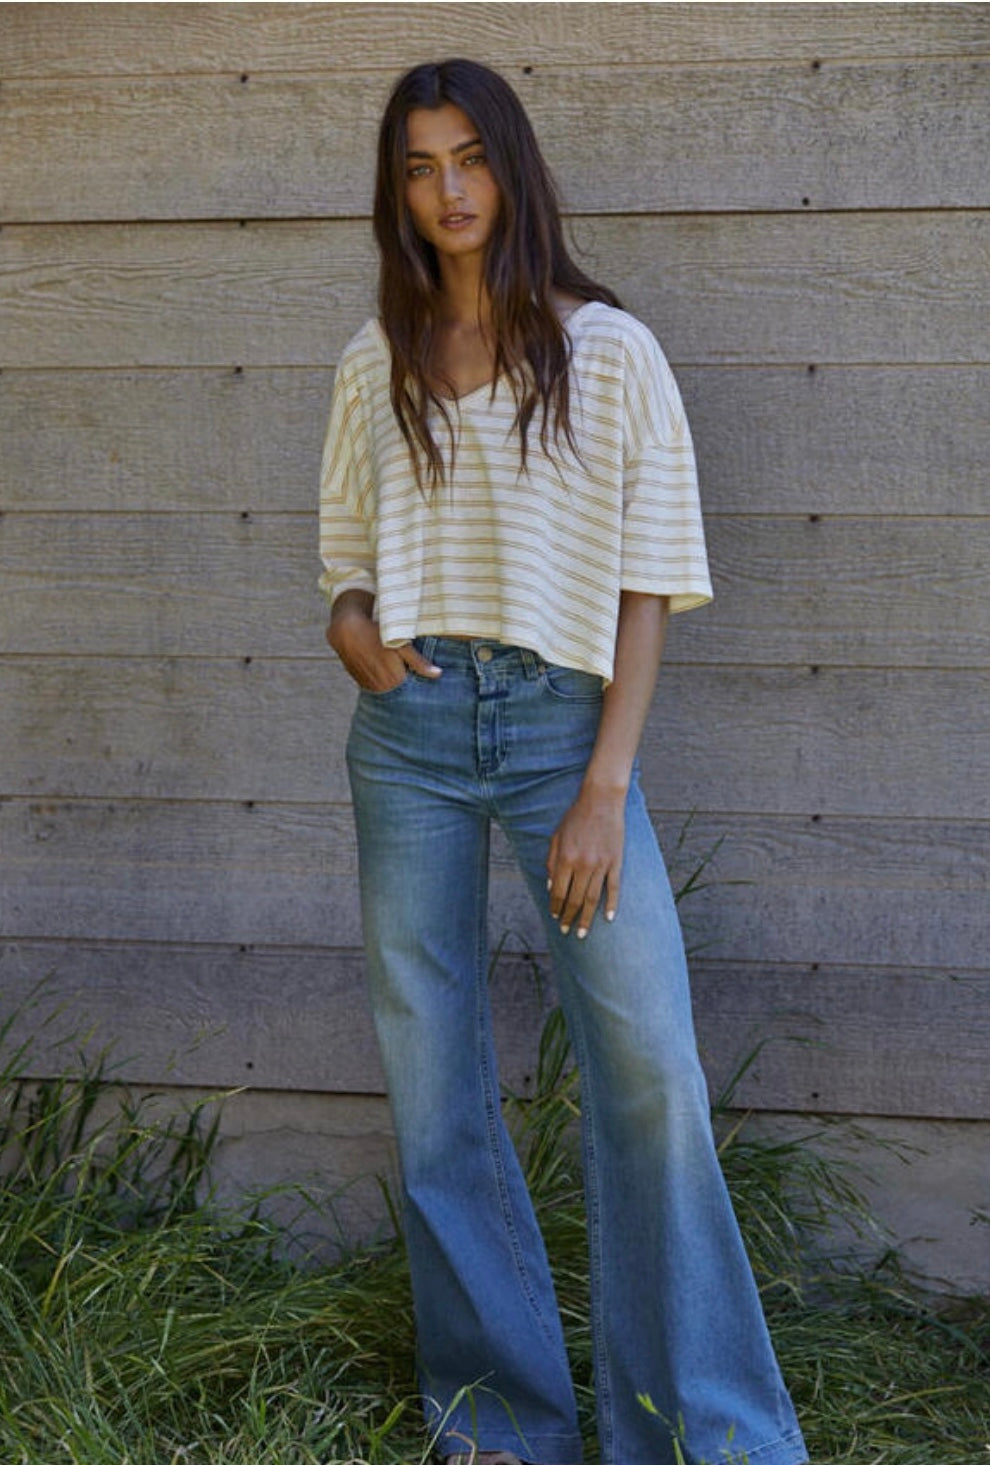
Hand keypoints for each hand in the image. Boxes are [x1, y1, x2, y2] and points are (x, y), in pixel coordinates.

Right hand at [326, 591, 440, 690]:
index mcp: (395, 681)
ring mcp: (370, 688)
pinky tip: (381, 668)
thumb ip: (419, 662)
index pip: (413, 691)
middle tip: (406, 669)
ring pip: (388, 691)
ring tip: (391, 667)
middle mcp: (381, 688)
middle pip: (400, 693)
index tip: (422, 678)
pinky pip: (376, 688)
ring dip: (393, 684)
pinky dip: (381, 682)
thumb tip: (438, 674)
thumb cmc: (377, 635)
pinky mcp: (361, 684)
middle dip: (407, 685)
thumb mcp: (402, 645)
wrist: (347, 631)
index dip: (418, 684)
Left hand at [546, 785, 624, 938]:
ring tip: (583, 934)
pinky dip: (612, 904)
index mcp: (565, 858)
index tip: (555, 918)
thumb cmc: (575, 817)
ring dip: (587, 918)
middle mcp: (582, 865)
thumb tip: (552, 888)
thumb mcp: (556, 837)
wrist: (601, 801)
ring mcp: (601, 864)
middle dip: (569, 918)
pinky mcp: (616, 861)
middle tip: (567, 931)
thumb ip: (552, 863)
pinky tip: (609, 918)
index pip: (559, 892)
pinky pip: (614, 888)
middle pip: (575, 899)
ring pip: (593, 898)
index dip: (556, 907)